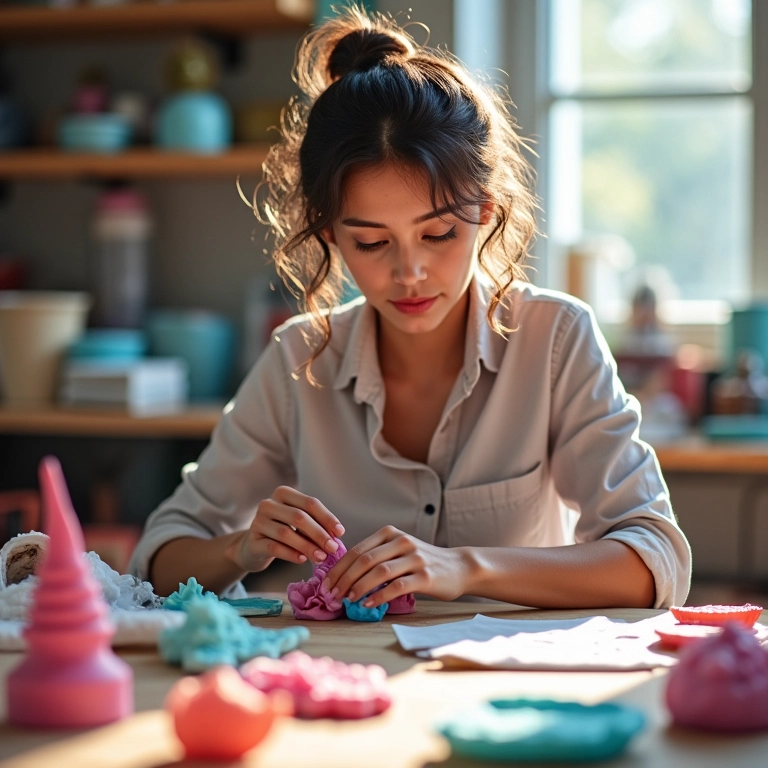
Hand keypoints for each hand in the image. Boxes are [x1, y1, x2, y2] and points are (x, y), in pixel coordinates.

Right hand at [224, 486, 344, 572]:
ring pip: (286, 533)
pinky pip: (274, 547)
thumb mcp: (298, 523)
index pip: (310, 503)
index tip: (341, 533)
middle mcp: (268, 504)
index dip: (327, 517)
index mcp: (283, 493)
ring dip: (307, 546)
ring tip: (321, 557)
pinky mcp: (252, 541)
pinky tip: (302, 560)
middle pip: (299, 517)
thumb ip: (315, 525)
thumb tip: (337, 535)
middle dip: (319, 534)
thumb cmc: (283, 531)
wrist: (254, 547)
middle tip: (333, 548)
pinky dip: (291, 554)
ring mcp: (258, 521)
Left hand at [322, 525, 470, 607]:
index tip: (325, 585)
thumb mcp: (398, 551)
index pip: (356, 550)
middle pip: (364, 560)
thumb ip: (376, 556)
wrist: (459, 566)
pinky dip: (379, 596)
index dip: (338, 569)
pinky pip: (396, 586)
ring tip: (346, 601)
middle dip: (343, 579)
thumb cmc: (423, 562)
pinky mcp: (425, 576)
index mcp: (390, 534)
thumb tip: (342, 576)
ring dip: (358, 587)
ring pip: (378, 572)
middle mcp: (401, 542)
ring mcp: (414, 558)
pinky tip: (368, 604)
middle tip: (331, 596)